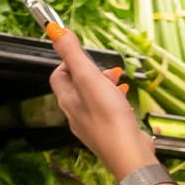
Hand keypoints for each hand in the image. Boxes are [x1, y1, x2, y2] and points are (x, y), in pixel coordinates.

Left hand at [47, 28, 154, 178]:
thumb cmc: (109, 117)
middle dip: (92, 73)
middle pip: (76, 86)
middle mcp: (75, 114)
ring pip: (92, 98)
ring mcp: (91, 125)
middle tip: (107, 71)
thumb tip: (56, 31)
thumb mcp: (89, 78)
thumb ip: (73, 54)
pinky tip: (126, 100)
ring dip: (104, 86)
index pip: (58, 75)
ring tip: (118, 82)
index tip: (85, 56)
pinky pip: (107, 111)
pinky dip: (114, 101)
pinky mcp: (108, 133)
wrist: (128, 153)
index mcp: (68, 100)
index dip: (68, 61)